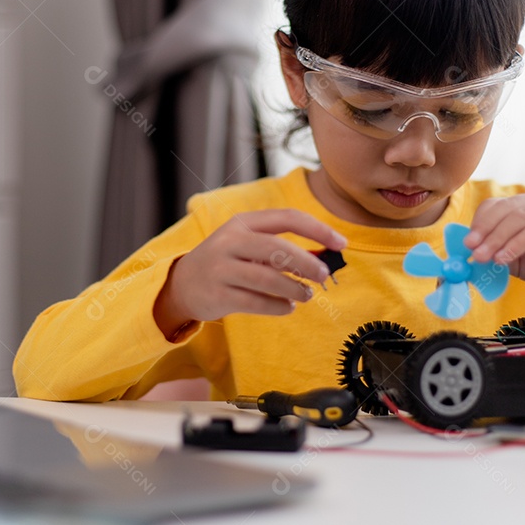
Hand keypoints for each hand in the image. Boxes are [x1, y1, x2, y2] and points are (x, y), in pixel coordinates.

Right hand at [154, 209, 346, 338]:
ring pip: (268, 279)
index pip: (287, 218)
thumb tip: (322, 259)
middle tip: (324, 276)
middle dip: (307, 263)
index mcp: (243, 222)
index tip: (341, 243)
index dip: (318, 229)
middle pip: (277, 248)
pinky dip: (278, 306)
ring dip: (294, 289)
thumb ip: (278, 247)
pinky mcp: (218, 295)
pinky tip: (287, 307)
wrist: (182, 284)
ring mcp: (222, 268)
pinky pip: (256, 302)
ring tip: (306, 295)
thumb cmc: (227, 262)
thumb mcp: (246, 243)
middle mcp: (230, 241)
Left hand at [464, 191, 524, 314]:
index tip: (466, 243)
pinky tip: (504, 258)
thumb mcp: (515, 258)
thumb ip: (495, 251)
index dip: (479, 222)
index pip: (495, 205)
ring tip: (484, 257)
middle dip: (484, 231)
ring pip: (519, 218)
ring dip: (497, 239)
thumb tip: (469, 252)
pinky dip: (517, 244)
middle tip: (471, 250)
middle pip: (505, 209)